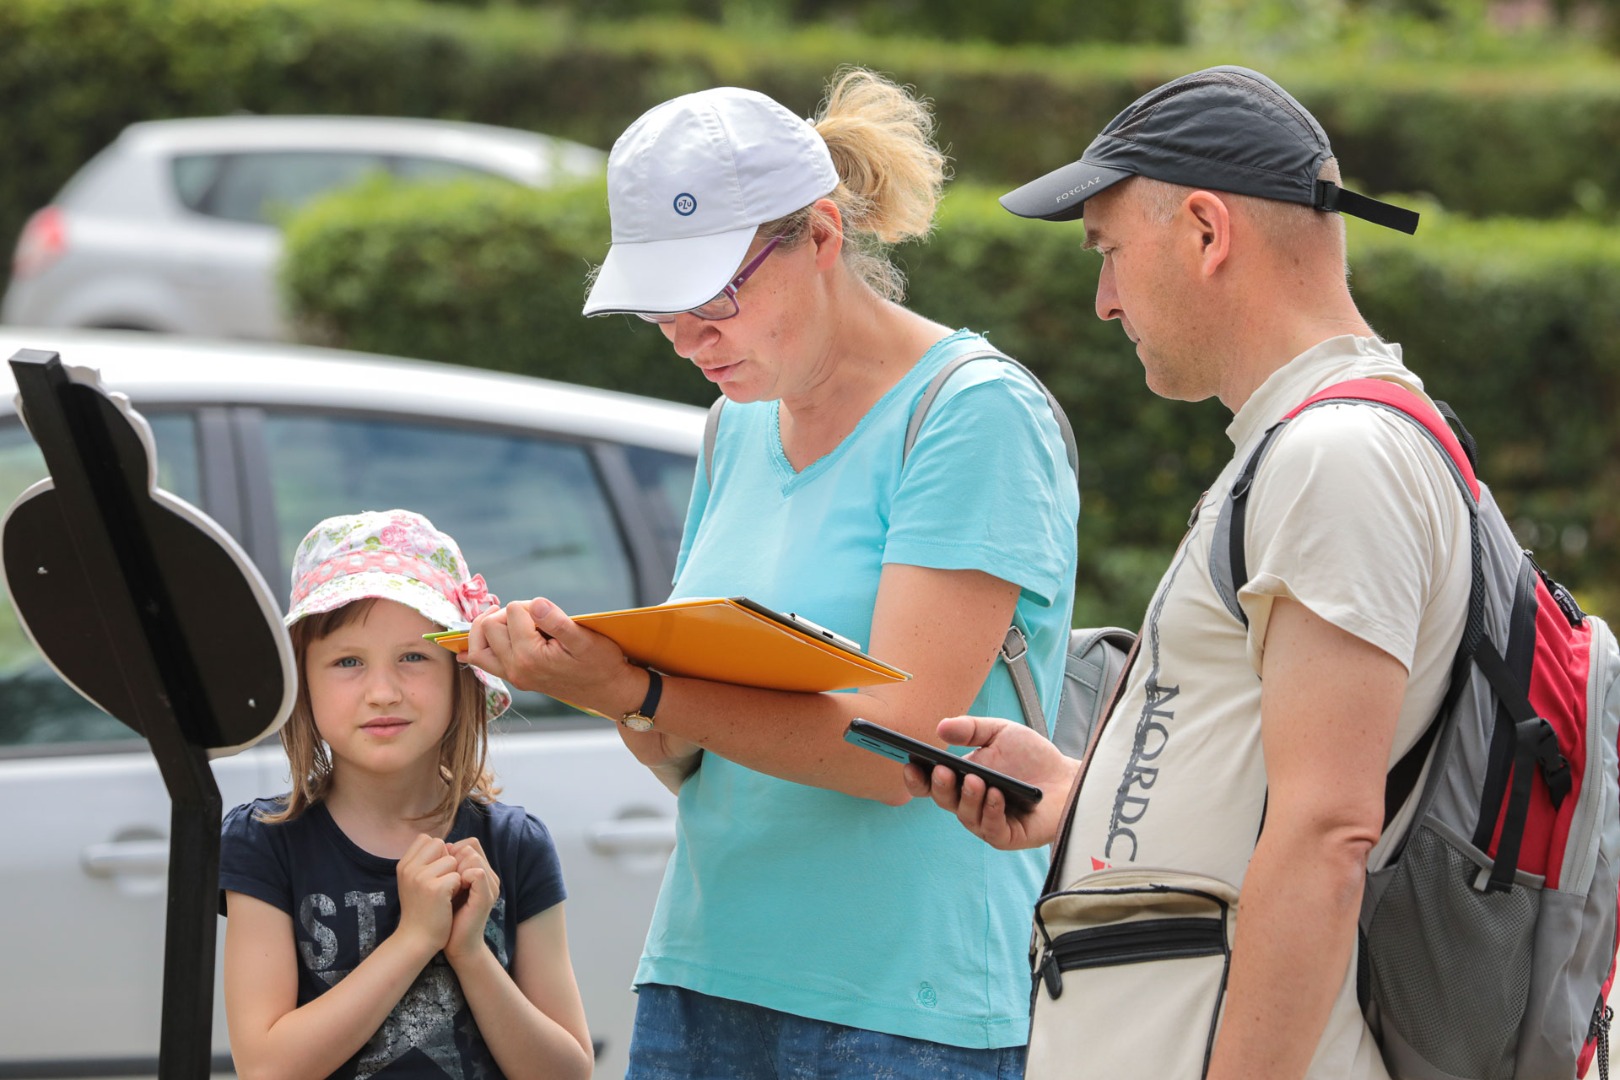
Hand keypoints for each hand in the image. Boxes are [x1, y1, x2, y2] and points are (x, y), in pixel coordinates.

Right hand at [395, 833, 460, 958]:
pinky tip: (448, 901)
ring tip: (444, 893)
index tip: (435, 872)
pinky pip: (457, 875)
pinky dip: (458, 887)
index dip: (437, 852)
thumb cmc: (420, 910)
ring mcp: (421, 877)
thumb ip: (423, 862)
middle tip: (442, 882)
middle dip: (447, 860)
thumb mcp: (414, 882)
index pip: (426, 839)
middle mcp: (409, 868)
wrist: (416, 940)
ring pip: (451, 860)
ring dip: (454, 875)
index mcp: (403, 865)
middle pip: (440, 844)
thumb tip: (445, 844)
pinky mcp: (435, 888)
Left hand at [444, 837, 499, 966]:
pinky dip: (461, 876)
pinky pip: (476, 873)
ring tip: (448, 883)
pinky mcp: (486, 897)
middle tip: (443, 876)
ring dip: (455, 867)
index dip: (453, 850)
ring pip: (473, 857)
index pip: (471, 844)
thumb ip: (450, 868)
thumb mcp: (449, 887)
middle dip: (453, 857)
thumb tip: (444, 846)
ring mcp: (491, 886)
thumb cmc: (449, 917)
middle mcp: (491, 877)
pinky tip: (452, 889)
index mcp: (483, 872)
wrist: (457, 945)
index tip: (440, 868)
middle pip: (472, 846)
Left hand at [464, 597, 637, 708]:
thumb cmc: (601, 663)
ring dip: (489, 626)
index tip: (549, 613)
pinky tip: (484, 636)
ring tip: (508, 619)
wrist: (608, 691)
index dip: (530, 604)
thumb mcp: (585, 638)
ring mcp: (513, 675)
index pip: (512, 611)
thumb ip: (556, 621)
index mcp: (531, 656)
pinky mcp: (515, 677)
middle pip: (488, 626)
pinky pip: (482, 661)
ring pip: (478, 646)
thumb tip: (534, 604)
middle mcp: (516, 668)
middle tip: (532, 616)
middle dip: (507, 613)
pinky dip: (481, 645)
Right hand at [901, 716, 1079, 849]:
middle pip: (944, 801)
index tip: (909, 764)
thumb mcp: (1000, 733)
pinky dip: (992, 812)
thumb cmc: (1032, 757)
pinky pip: (992, 830)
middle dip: (939, 786)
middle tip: (942, 770)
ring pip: (966, 817)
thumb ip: (971, 729)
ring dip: (968, 798)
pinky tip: (996, 795)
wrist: (1068, 777)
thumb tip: (941, 727)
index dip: (916, 778)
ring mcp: (987, 822)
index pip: (930, 785)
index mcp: (961, 780)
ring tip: (975, 780)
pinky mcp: (1007, 837)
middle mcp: (969, 804)